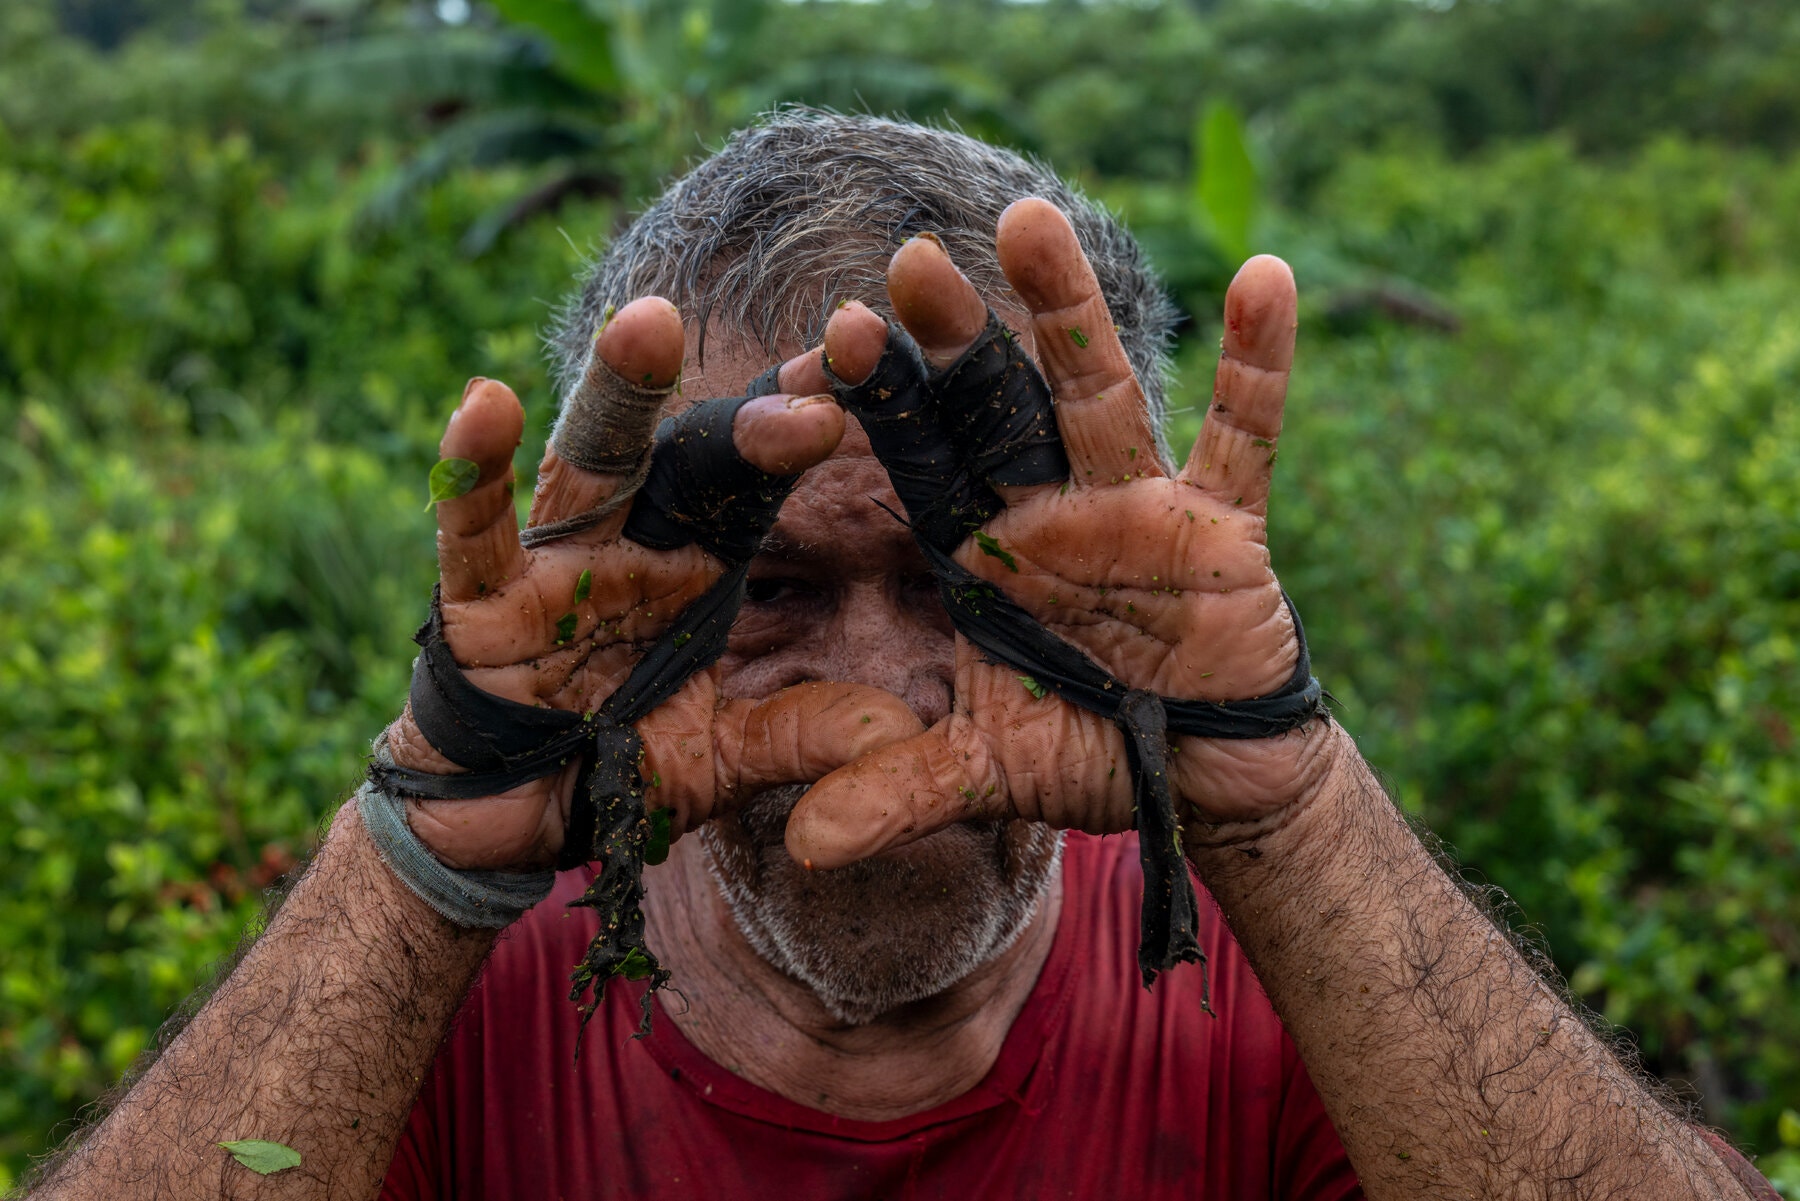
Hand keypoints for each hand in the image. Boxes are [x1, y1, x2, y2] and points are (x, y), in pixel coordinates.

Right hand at [384, 298, 923, 870]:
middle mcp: (634, 541)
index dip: (808, 423)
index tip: (869, 368)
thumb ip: (802, 735)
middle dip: (751, 420)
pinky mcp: (480, 602)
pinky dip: (475, 473)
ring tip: (649, 324)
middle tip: (819, 377)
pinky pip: (477, 532)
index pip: (760, 479)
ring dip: (618, 395)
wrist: (514, 820)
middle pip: (694, 457)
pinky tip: (486, 404)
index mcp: (698, 561)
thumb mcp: (727, 758)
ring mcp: (555, 562)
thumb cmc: (621, 764)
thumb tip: (900, 730)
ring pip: (591, 462)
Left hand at [788, 201, 1339, 867]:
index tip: (823, 348)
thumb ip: (899, 792)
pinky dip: (1259, 365)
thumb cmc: (1081, 751)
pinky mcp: (1223, 521)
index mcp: (980, 550)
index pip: (918, 465)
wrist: (1194, 775)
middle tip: (904, 261)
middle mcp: (1048, 506)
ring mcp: (1137, 503)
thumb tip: (806, 848)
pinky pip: (1246, 434)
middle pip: (994, 406)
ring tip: (1027, 220)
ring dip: (1067, 313)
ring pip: (1098, 394)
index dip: (878, 412)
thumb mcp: (987, 774)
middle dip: (954, 341)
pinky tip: (1266, 274)